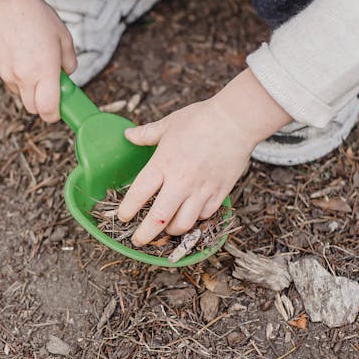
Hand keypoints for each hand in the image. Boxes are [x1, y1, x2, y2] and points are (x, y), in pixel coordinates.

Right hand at [0, 0, 75, 121]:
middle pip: (32, 108)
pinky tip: (18, 54)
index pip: (48, 110)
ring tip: (31, 63)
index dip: (54, 114)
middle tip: (48, 87)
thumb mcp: (64, 37)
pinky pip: (8, 80)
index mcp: (45, 71)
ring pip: (20, 94)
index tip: (59, 109)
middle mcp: (25, 77)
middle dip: (42, 104)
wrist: (6, 3)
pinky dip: (15, 75)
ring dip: (28, 88)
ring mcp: (8, 74)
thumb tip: (66, 75)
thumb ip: (69, 62)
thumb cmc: (38, 17)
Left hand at [117, 69, 291, 244]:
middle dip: (145, 234)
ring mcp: (201, 189)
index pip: (138, 195)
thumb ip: (146, 134)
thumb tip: (128, 134)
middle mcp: (180, 182)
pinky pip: (205, 216)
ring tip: (165, 229)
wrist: (236, 120)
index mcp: (163, 164)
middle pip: (158, 219)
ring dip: (171, 230)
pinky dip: (196, 219)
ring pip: (183, 224)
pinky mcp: (220, 192)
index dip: (127, 211)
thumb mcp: (169, 124)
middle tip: (138, 240)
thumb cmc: (201, 119)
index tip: (122, 217)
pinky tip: (190, 215)